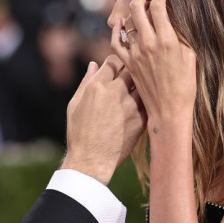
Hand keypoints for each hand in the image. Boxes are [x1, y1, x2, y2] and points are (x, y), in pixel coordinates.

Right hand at [63, 55, 146, 184]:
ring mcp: (130, 106)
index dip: (118, 61)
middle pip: (132, 68)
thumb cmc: (79, 134)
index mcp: (96, 86)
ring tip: (144, 86)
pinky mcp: (141, 119)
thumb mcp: (75, 104)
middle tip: (134, 73)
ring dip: (143, 83)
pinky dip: (147, 99)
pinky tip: (147, 102)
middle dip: (133, 68)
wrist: (92, 161)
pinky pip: (148, 101)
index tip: (120, 66)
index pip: (114, 61)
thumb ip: (86, 82)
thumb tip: (94, 64)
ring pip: (144, 83)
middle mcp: (114, 92)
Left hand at [111, 0, 196, 122]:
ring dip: (133, 12)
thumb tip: (172, 21)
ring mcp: (136, 54)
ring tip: (139, 8)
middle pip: (138, 9)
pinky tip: (119, 23)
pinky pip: (116, 43)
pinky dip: (116, 31)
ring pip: (127, 23)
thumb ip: (180, 36)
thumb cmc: (185, 85)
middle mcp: (149, 44)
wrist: (169, 110)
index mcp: (167, 40)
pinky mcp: (128, 64)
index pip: (159, 8)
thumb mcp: (190, 56)